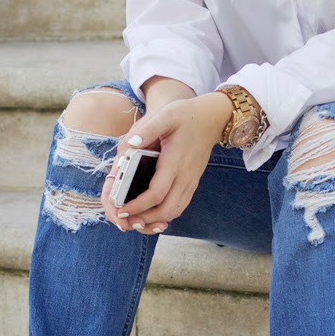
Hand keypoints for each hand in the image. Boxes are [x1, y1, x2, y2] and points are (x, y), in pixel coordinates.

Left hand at [101, 92, 232, 233]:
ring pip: (174, 212)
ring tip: (134, 220)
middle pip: (166, 211)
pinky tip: (150, 214)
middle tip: (124, 219)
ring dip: (154, 220)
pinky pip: (179, 206)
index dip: (138, 206)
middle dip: (144, 219)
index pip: (156, 194)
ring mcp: (191, 182)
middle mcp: (185, 177)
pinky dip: (164, 215)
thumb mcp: (166, 115)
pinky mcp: (192, 183)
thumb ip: (146, 129)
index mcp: (175, 162)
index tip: (121, 209)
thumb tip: (130, 146)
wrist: (212, 118)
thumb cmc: (186, 115)